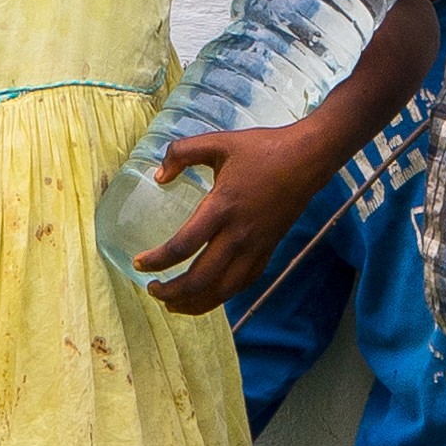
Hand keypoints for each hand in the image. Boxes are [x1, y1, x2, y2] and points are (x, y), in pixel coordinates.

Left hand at [134, 119, 342, 317]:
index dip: (157, 260)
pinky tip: (207, 296)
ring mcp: (255, 247)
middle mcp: (238, 234)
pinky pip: (242, 284)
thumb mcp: (218, 142)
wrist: (307, 159)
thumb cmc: (262, 149)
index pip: (183, 245)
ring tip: (173, 304)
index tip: (139, 264)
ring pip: (222, 290)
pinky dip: (221, 296)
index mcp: (222, 207)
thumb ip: (182, 153)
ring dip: (194, 303)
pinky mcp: (268, 251)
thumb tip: (158, 176)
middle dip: (172, 292)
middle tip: (152, 290)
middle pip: (200, 279)